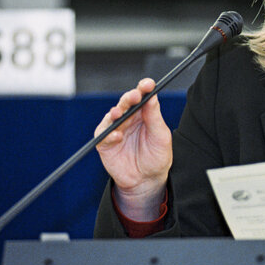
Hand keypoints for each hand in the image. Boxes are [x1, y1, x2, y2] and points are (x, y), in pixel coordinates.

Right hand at [94, 78, 172, 219]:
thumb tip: (152, 96)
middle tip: (134, 96)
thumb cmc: (157, 156)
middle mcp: (129, 118)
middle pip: (126, 102)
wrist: (147, 180)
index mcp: (144, 113)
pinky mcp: (105, 143)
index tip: (148, 83)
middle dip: (129, 97)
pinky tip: (116, 136)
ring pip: (112, 116)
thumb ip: (154, 117)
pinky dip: (109, 134)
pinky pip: (103, 135)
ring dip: (116, 113)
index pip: (142, 96)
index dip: (143, 87)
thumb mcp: (161, 136)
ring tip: (120, 113)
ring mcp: (116, 129)